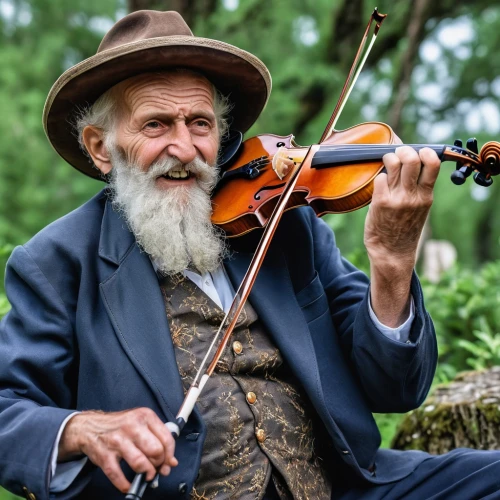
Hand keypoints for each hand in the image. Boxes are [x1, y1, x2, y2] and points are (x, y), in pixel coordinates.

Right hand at [58, 408, 177, 492]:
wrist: (91, 427)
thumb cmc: (120, 426)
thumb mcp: (142, 423)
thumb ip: (158, 438)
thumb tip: (171, 462)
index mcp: (145, 416)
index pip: (166, 438)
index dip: (169, 455)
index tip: (168, 463)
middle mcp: (132, 426)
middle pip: (156, 451)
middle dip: (159, 464)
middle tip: (156, 468)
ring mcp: (117, 441)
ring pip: (140, 463)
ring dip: (146, 474)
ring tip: (146, 475)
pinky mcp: (105, 455)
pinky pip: (118, 475)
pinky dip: (126, 484)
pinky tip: (129, 484)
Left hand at [364, 146, 439, 326]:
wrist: (392, 253)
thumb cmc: (404, 230)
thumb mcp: (420, 209)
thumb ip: (418, 189)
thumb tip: (412, 164)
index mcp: (426, 196)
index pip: (433, 164)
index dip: (426, 152)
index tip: (419, 152)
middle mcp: (413, 196)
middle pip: (412, 159)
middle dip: (404, 151)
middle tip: (399, 154)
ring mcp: (397, 199)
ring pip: (394, 164)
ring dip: (389, 158)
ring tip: (387, 162)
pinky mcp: (380, 203)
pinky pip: (379, 178)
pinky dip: (379, 176)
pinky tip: (380, 184)